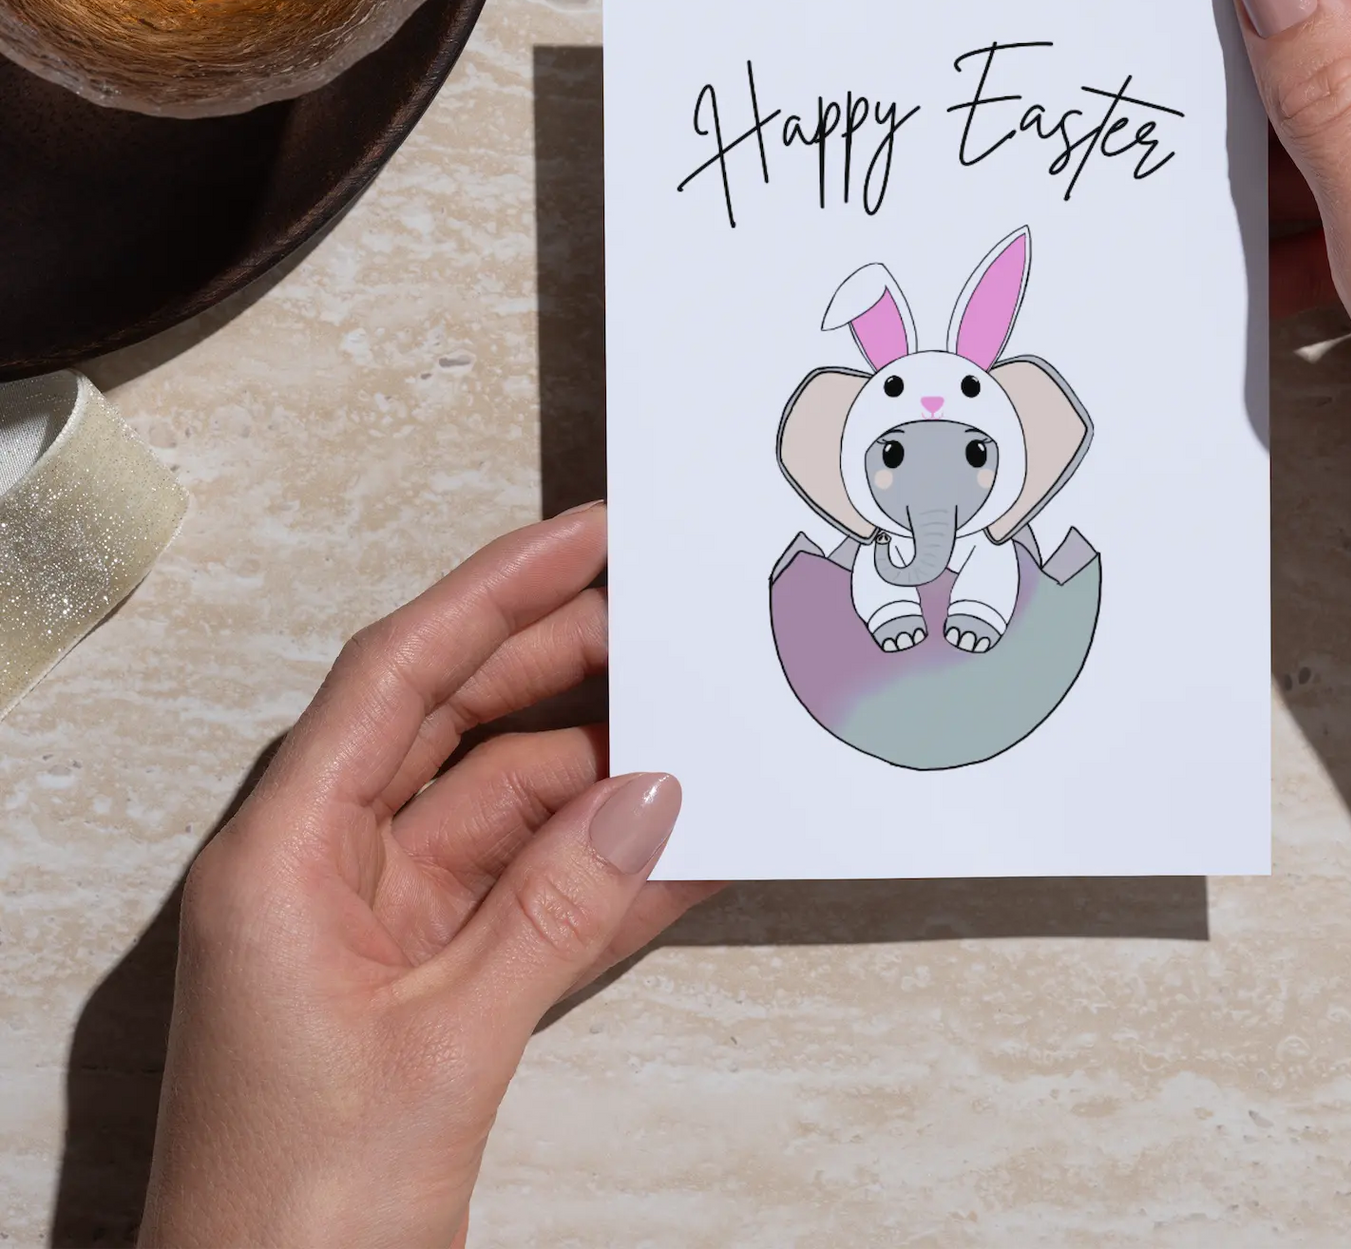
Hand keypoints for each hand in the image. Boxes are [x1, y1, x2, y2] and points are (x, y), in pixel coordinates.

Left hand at [139, 506, 719, 1248]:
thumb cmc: (295, 1214)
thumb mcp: (444, 1044)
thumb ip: (557, 909)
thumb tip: (649, 797)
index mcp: (284, 857)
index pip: (397, 678)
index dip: (494, 593)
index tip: (583, 537)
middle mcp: (325, 871)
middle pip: (455, 725)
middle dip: (560, 668)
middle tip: (663, 621)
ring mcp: (380, 926)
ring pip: (506, 807)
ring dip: (602, 781)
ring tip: (698, 732)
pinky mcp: (428, 983)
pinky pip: (530, 895)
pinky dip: (604, 875)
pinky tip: (685, 850)